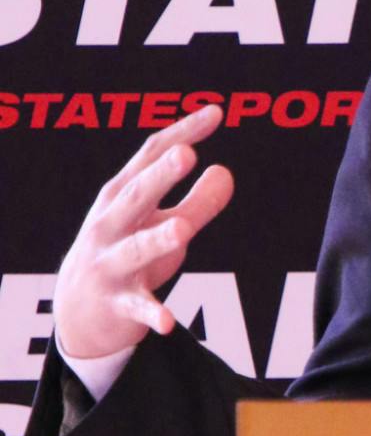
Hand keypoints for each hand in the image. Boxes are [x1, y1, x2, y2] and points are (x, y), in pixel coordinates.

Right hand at [53, 105, 234, 360]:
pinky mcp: (117, 303)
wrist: (78, 310)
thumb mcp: (161, 225)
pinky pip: (138, 307)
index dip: (182, 133)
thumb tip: (227, 171)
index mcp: (121, 195)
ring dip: (157, 239)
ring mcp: (111, 264)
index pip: (150, 156)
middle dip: (161, 175)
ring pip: (137, 250)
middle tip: (188, 153)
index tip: (217, 113)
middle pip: (138, 195)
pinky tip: (167, 322)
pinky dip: (152, 313)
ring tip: (183, 230)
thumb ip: (197, 201)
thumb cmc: (126, 254)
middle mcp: (110, 224)